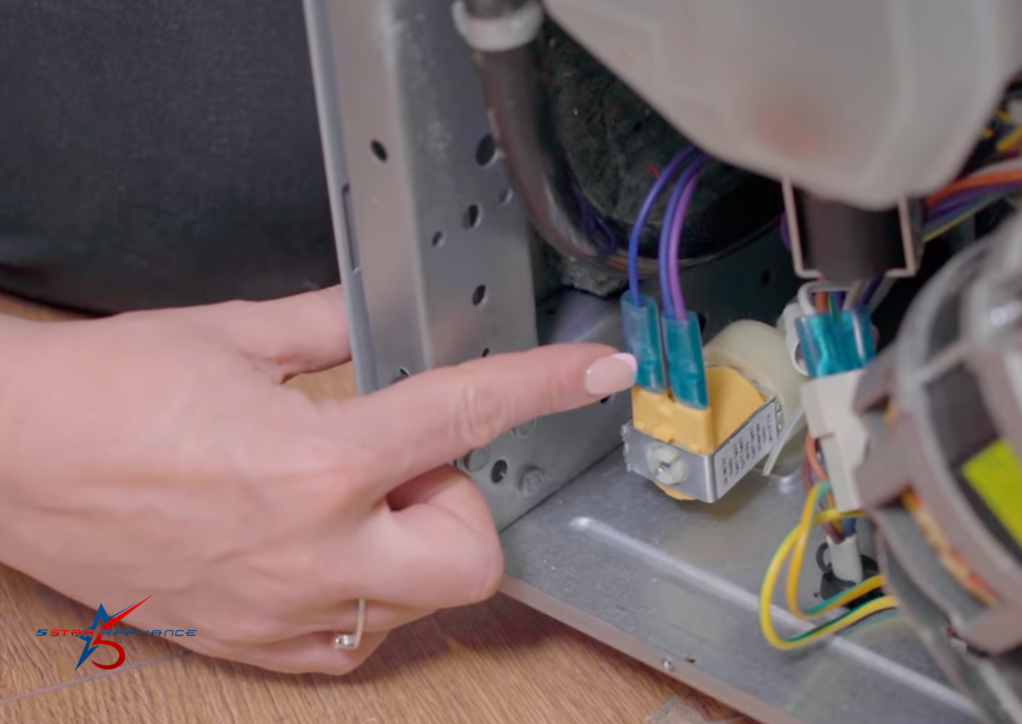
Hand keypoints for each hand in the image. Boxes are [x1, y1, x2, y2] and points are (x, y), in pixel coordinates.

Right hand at [0, 288, 635, 673]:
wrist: (8, 453)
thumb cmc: (105, 391)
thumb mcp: (234, 335)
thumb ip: (333, 324)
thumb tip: (385, 307)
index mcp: (316, 459)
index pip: (464, 413)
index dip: (543, 384)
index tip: (595, 372)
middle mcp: (310, 549)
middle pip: (473, 558)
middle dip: (463, 510)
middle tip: (411, 468)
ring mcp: (281, 610)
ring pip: (416, 605)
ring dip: (410, 548)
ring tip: (350, 500)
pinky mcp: (250, 643)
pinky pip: (352, 642)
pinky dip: (364, 595)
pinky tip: (321, 547)